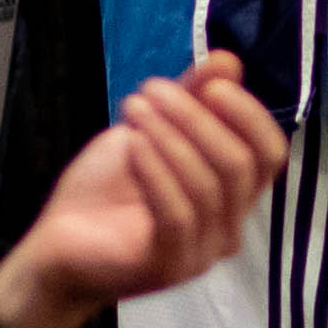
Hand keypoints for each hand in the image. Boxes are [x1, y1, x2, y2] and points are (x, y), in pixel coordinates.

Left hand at [0, 56, 284, 327]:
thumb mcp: (150, 129)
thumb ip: (191, 99)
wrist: (58, 245)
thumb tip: (226, 60)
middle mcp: (228, 228)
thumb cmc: (107, 190)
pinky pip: (178, 215)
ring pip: (208, 187)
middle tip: (151, 90)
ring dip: (169, 136)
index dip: (249, 114)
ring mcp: (202, 253)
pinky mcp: (170, 266)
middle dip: (197, 118)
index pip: (269, 154)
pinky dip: (156, 171)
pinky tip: (132, 145)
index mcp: (233, 195)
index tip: (211, 83)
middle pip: (240, 166)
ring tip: (133, 108)